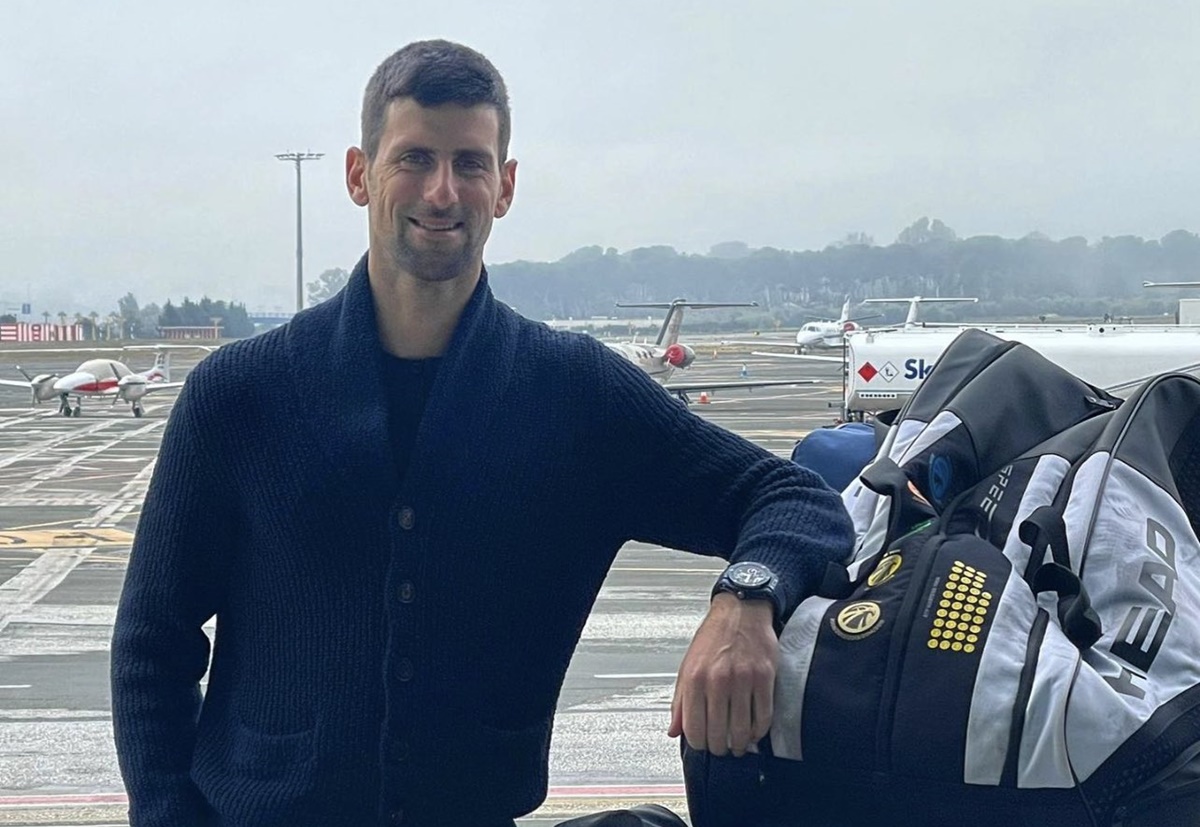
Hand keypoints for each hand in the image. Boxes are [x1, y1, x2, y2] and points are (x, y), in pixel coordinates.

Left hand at [668, 593, 776, 756]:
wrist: (741, 610)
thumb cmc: (714, 637)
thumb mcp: (687, 666)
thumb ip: (680, 701)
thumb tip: (674, 730)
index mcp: (694, 678)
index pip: (693, 728)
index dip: (698, 744)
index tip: (703, 745)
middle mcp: (717, 680)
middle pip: (718, 733)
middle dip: (719, 747)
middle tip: (721, 748)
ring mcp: (743, 679)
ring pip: (741, 729)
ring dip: (739, 744)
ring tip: (737, 745)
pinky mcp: (765, 678)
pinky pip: (763, 716)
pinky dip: (758, 731)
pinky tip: (754, 732)